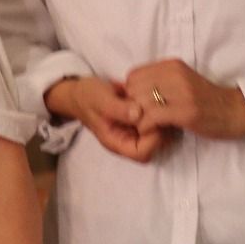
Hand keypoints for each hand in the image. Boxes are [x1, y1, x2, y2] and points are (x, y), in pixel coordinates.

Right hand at [46, 76, 164, 162]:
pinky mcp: (140, 118)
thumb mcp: (101, 101)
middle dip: (162, 127)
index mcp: (117, 142)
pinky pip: (156, 119)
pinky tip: (155, 94)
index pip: (142, 153)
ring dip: (162, 116)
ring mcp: (136, 129)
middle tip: (161, 107)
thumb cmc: (88, 97)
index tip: (152, 118)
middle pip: (156, 145)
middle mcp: (129, 139)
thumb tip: (138, 114)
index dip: (152, 139)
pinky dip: (159, 108)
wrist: (82, 90)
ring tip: (158, 99)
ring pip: (160, 131)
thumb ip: (118, 109)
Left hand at [123, 59, 244, 139]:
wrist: (239, 111)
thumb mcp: (182, 82)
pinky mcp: (185, 111)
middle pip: (133, 89)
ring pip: (139, 103)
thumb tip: (132, 93)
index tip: (140, 107)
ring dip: (139, 119)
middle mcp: (174, 74)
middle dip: (132, 107)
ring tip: (150, 126)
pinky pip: (151, 117)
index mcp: (172, 65)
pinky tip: (156, 130)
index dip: (131, 93)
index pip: (133, 75)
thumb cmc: (208, 100)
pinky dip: (147, 127)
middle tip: (143, 119)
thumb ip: (160, 82)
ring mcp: (180, 92)